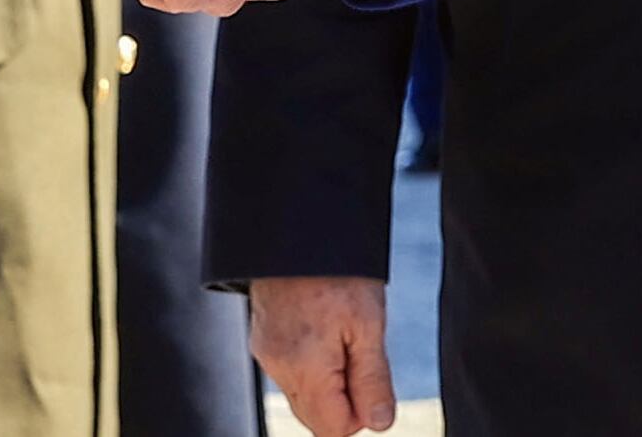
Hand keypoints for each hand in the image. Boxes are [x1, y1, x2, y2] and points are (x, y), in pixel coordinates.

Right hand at [251, 275, 396, 435]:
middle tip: (360, 350)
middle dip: (344, 400)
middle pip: (315, 418)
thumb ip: (372, 379)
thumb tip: (378, 423)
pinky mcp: (262, 340)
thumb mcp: (369, 323)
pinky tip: (323, 328)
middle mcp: (278, 367)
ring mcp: (266, 354)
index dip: (360, 415)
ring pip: (303, 395)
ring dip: (328, 381)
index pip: (333, 430)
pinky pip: (291, 372)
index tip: (371, 377)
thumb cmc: (338, 270)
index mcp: (305, 368)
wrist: (297, 226)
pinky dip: (311, 365)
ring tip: (341, 331)